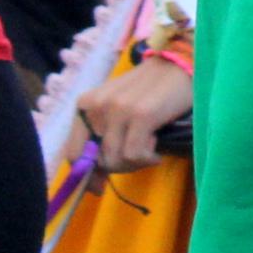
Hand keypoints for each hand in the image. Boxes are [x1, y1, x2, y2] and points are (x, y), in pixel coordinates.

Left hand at [76, 55, 194, 173]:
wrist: (179, 65)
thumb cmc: (149, 91)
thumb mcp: (117, 109)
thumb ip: (102, 137)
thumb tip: (95, 182)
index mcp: (85, 104)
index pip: (73, 152)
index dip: (85, 176)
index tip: (99, 188)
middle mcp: (96, 105)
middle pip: (97, 161)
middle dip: (118, 167)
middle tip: (138, 156)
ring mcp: (118, 109)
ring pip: (116, 160)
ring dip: (136, 163)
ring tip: (150, 148)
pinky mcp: (141, 115)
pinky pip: (135, 155)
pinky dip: (148, 159)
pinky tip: (157, 149)